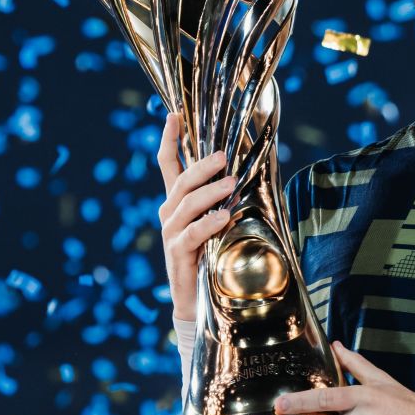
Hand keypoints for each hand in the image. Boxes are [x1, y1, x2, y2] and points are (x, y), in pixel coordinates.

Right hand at [154, 111, 235, 322]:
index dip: (169, 139)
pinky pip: (191, 234)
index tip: (173, 114)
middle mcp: (170, 214)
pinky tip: (223, 217)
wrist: (197, 300)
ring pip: (186, 204)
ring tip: (231, 184)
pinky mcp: (176, 254)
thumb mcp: (217, 223)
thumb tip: (245, 172)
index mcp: (177, 202)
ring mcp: (171, 233)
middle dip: (202, 166)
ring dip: (210, 192)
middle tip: (224, 156)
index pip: (168, 164)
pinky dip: (207, 224)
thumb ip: (223, 199)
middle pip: (181, 181)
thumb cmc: (211, 255)